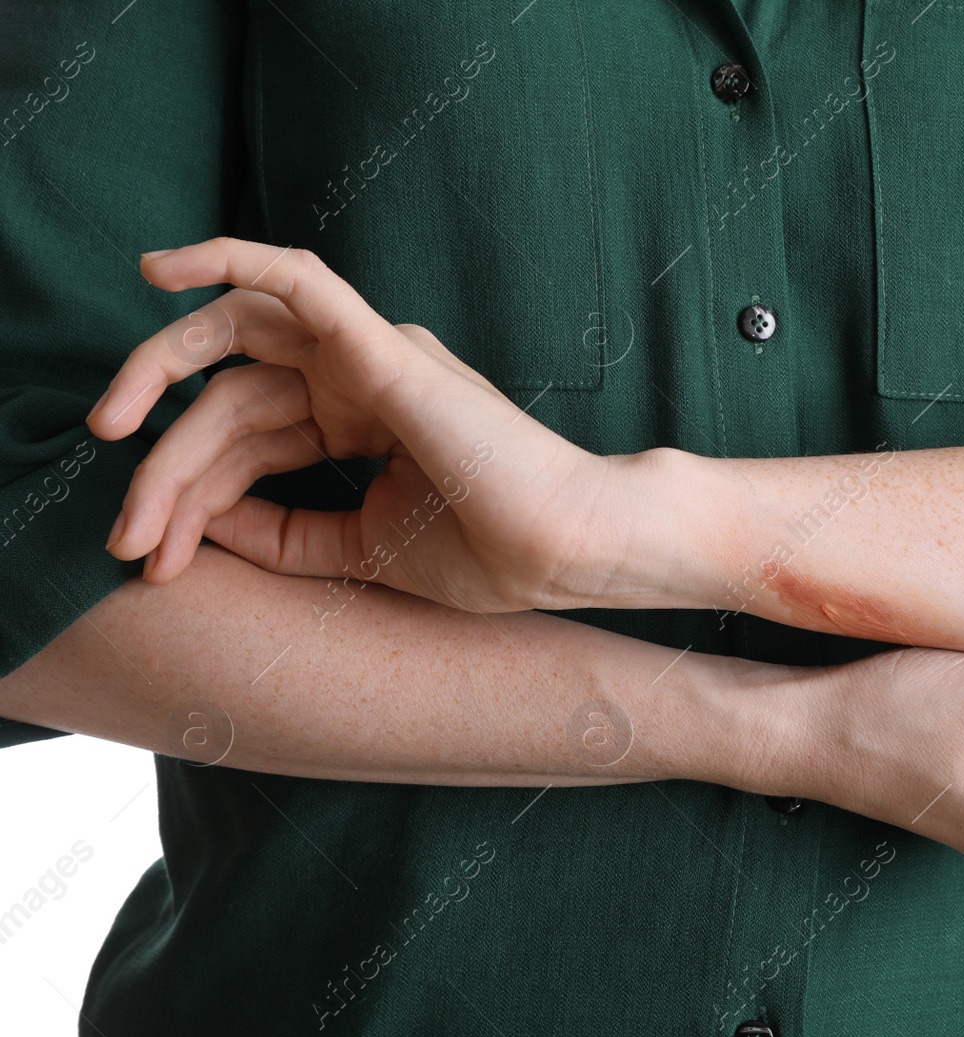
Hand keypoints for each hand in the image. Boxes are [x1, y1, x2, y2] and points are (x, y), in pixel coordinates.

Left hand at [88, 238, 661, 612]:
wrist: (563, 549)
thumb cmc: (488, 552)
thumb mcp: (360, 550)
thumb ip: (285, 533)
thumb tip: (201, 519)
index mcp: (359, 422)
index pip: (247, 440)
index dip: (189, 495)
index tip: (155, 562)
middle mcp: (358, 378)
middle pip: (229, 398)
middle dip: (164, 464)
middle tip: (126, 536)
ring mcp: (371, 354)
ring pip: (238, 340)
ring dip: (160, 379)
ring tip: (111, 431)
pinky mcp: (382, 344)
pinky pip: (295, 278)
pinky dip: (228, 257)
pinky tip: (163, 267)